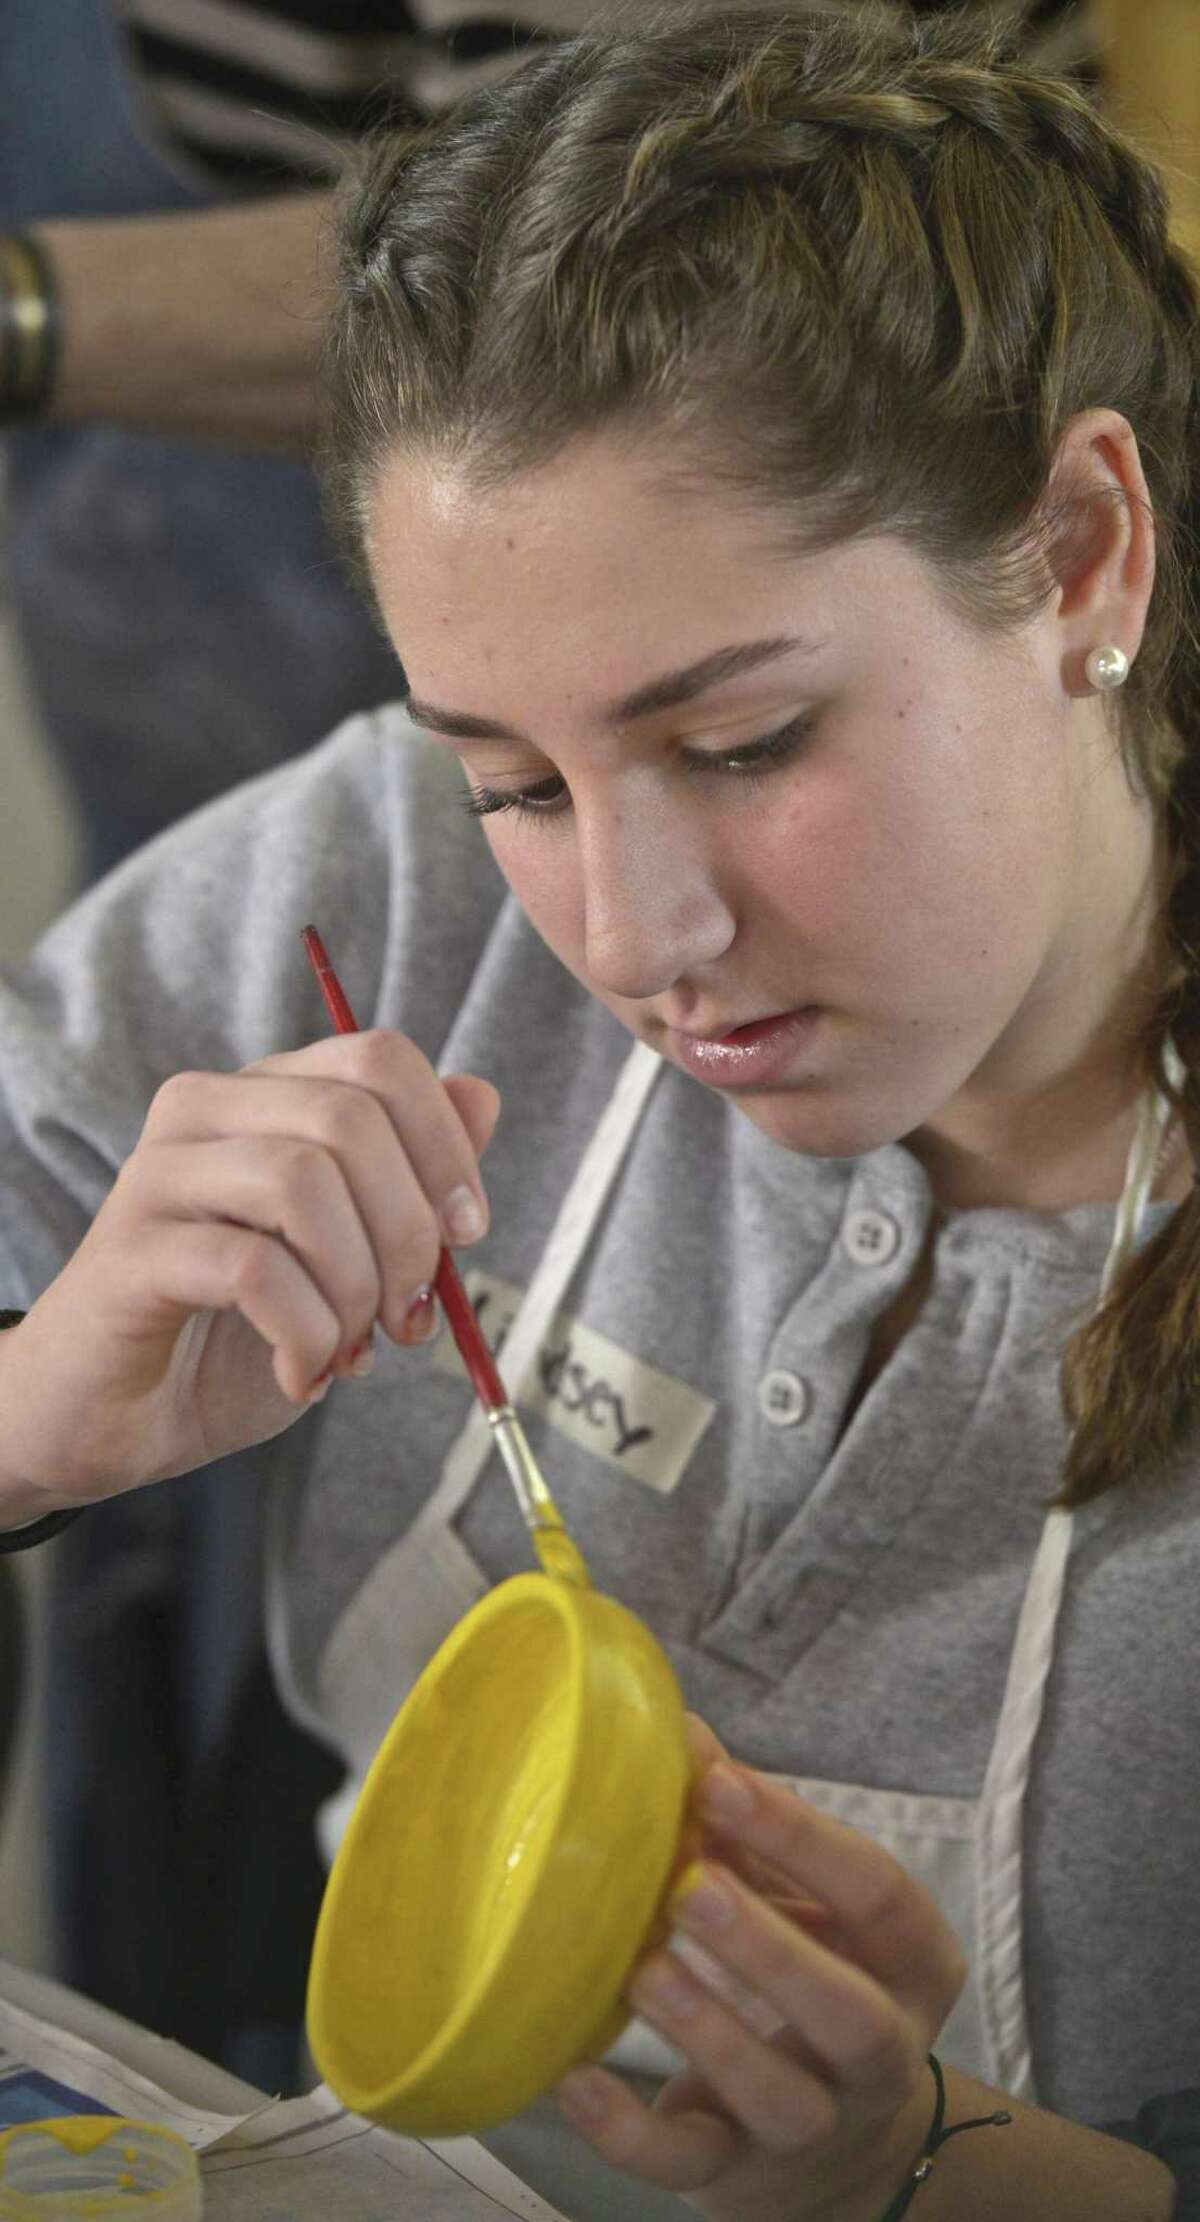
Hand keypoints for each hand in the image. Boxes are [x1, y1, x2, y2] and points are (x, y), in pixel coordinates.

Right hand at [0, 1031, 498, 1511]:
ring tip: (349, 1351)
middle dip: (408, 1231)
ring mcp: (159, 1174)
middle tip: (407, 1318)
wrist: (117, 1419)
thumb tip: (482, 1096)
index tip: (467, 1234)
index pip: (378, 1059)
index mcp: (264, 1096)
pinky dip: (304, 1333)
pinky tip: (301, 1374)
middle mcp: (205, 1112)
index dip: (445, 1145)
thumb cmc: (234, 1334)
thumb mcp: (350, 1257)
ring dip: (355, 1285)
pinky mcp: (130, 1250)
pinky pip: (252, 1267)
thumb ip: (410, 1179)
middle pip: (350, 1118)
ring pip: (302, 1182)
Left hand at [556, 1720, 965, 2221]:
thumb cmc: (808, 1976)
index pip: (878, 1892)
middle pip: (849, 2011)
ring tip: (642, 1967)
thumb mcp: (800, 1899)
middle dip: (769, 1947)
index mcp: (911, 1962)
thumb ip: (747, 1826)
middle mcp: (882, 2051)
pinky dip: (627, 2130)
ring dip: (708, 2029)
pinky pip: (687, 2165)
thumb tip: (676, 1729)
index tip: (716, 1782)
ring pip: (780, 2095)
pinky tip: (574, 2078)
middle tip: (688, 1888)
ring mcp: (816, 2125)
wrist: (832, 2146)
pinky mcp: (740, 2174)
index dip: (799, 1836)